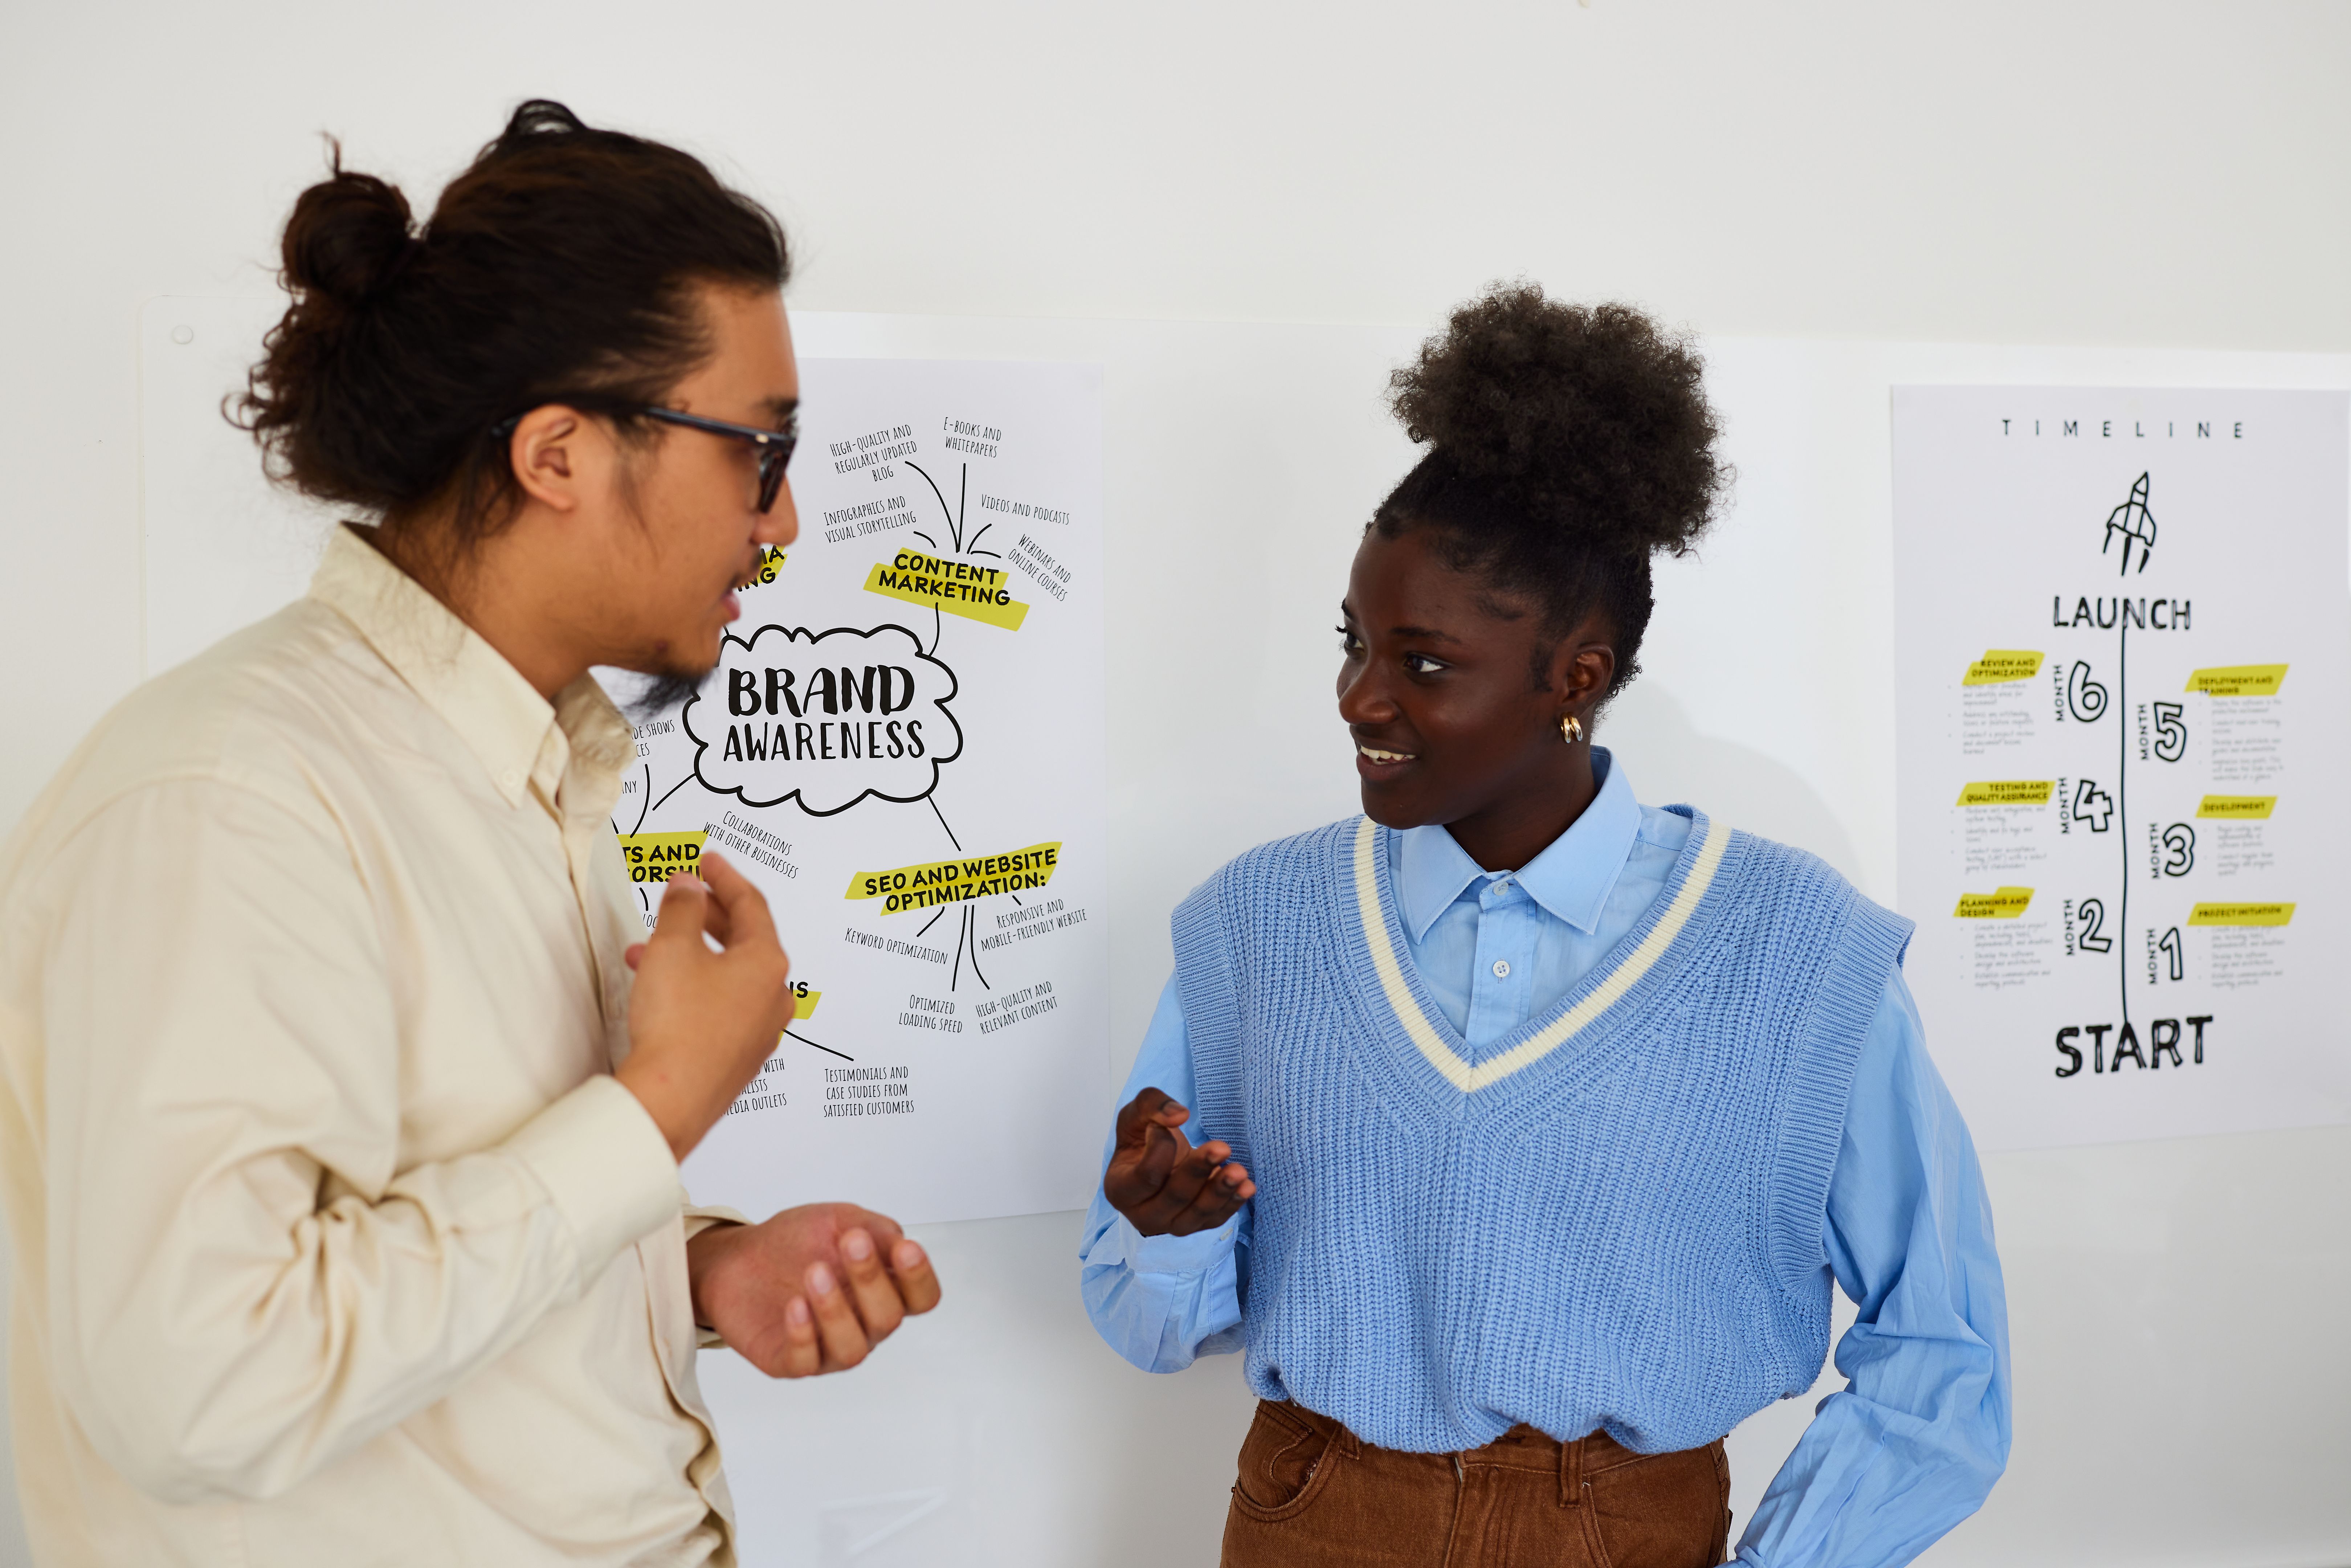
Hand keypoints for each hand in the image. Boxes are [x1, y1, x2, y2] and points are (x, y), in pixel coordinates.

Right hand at [615, 853, 794, 1161]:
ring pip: (725, 976)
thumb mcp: (673, 947)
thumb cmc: (678, 1026)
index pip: (751, 904)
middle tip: (684, 897)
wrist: (669, 1101)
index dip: (725, 877)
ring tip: (648, 948)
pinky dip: (693, 987)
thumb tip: (688, 886)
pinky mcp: (736, 1058)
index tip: (708, 861)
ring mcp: (758, 1032)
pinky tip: (658, 988)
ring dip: (690, 954)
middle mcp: (773, 998)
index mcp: (768, 964)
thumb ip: (681, 908)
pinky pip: (719, 1007)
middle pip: (744, 940)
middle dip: (707, 916)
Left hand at [687, 1203, 942, 1376]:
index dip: (920, 1277)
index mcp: (884, 1289)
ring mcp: (829, 1347)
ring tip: (815, 1273)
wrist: (739, 1258)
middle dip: (871, 1279)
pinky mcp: (791, 1362)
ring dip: (836, 1310)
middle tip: (850, 1242)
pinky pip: (806, 1362)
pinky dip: (802, 1335)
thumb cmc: (797, 1242)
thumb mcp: (840, 1220)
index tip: (905, 1248)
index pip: (922, 1297)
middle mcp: (864, 1324)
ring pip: (852, 1349)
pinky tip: (793, 1305)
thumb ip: (877, 1230)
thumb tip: (901, 1244)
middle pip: (888, 1318)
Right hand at [1101, 1086, 1254, 1237]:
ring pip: (1198, 1213)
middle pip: (1175, 1196)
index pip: (1146, 1175)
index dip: (1161, 1148)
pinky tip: (1247, 1187)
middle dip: (1199, 1171)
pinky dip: (1233, 1203)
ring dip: (1221, 1191)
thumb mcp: (1136, 1115)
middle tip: (1222, 1147)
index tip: (1169, 1123)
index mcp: (1121, 1189)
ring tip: (1240, 1171)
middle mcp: (1143, 1215)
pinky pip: (1216, 1219)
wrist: (1158, 1160)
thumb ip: (1151, 1106)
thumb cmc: (1142, 1139)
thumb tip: (1178, 1115)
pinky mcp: (1196, 1226)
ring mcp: (1171, 1225)